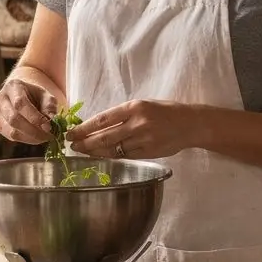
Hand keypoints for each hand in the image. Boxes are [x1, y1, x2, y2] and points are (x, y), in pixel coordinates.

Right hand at [0, 77, 58, 144]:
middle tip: (49, 135)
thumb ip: (49, 106)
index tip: (48, 126)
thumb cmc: (36, 95)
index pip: (20, 103)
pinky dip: (26, 139)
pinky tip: (36, 137)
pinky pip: (11, 137)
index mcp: (12, 86)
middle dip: (33, 130)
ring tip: (44, 137)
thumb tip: (51, 119)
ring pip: (11, 131)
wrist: (23, 96)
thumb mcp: (46, 96)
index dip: (34, 117)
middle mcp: (0, 98)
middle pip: (13, 119)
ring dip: (31, 137)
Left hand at [67, 100, 197, 159]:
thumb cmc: (165, 111)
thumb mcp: (143, 105)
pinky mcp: (149, 153)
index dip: (84, 128)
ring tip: (83, 152)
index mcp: (134, 107)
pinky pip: (125, 156)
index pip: (102, 119)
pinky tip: (101, 156)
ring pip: (113, 149)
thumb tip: (98, 124)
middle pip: (104, 136)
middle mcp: (138, 123)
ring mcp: (144, 140)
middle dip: (85, 142)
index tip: (71, 132)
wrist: (190, 124)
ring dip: (95, 152)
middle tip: (72, 146)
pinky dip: (111, 156)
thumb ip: (123, 114)